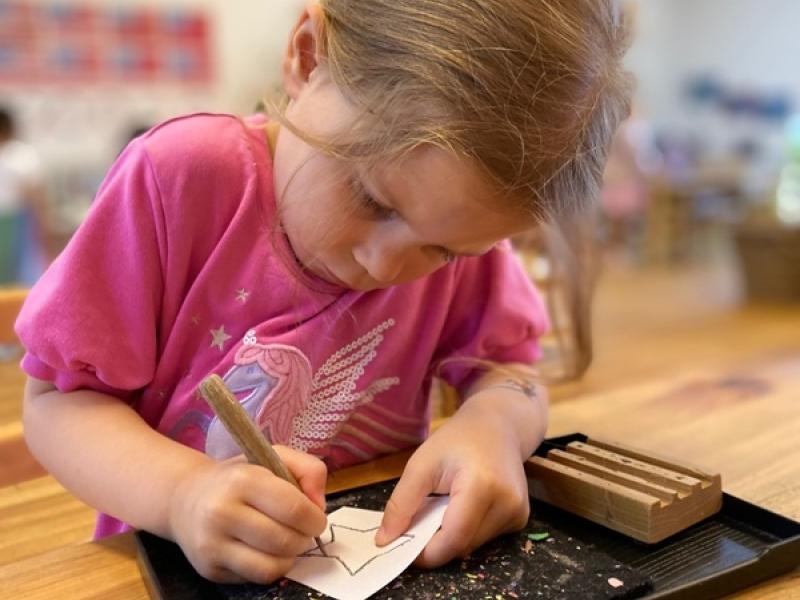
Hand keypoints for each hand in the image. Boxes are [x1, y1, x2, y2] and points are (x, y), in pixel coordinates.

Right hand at [169, 446, 326, 582]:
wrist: (186, 498)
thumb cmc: (239, 478)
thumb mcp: (274, 457)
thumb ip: (308, 469)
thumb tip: (319, 505)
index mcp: (243, 480)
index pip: (294, 509)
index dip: (315, 519)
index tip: (316, 518)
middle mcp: (223, 512)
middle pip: (285, 541)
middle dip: (304, 539)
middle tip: (301, 531)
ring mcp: (212, 544)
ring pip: (271, 567)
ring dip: (289, 557)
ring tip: (285, 542)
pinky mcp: (209, 568)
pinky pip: (255, 578)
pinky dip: (269, 568)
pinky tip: (265, 552)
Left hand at [375, 403, 531, 567]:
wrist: (498, 425)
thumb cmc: (457, 439)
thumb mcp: (421, 463)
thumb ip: (401, 503)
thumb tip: (385, 540)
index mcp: (483, 486)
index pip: (454, 538)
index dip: (426, 552)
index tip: (402, 545)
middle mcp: (508, 504)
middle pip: (463, 545)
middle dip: (436, 542)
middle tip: (418, 520)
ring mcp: (518, 513)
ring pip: (473, 545)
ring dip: (451, 536)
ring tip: (443, 505)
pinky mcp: (520, 518)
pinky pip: (485, 538)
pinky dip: (467, 530)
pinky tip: (463, 505)